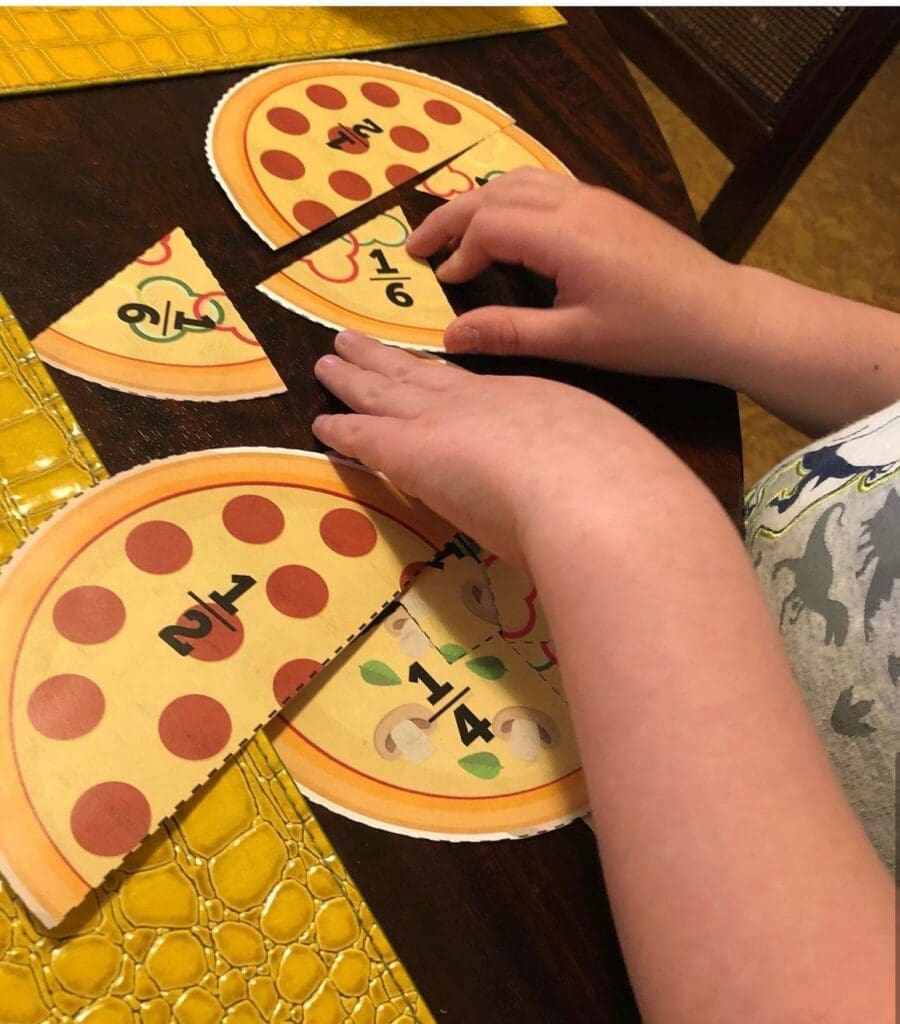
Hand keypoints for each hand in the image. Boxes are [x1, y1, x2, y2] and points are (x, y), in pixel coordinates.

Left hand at [312, 331, 695, 565]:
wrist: (595, 491)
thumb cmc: (615, 483)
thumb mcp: (605, 459)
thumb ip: (584, 470)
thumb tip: (587, 493)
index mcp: (531, 403)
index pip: (475, 389)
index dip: (444, 377)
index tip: (429, 369)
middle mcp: (483, 402)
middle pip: (423, 373)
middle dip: (388, 359)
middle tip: (355, 339)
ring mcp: (445, 422)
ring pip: (387, 392)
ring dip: (356, 377)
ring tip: (328, 358)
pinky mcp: (413, 452)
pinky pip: (366, 435)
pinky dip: (342, 428)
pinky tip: (320, 422)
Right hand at [406, 168, 738, 382]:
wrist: (720, 313)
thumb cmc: (652, 334)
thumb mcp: (576, 341)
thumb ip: (509, 333)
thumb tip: (449, 337)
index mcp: (565, 235)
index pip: (488, 226)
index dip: (457, 254)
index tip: (443, 286)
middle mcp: (576, 203)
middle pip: (494, 193)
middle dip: (450, 217)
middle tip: (415, 246)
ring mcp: (594, 198)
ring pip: (519, 180)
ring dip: (479, 201)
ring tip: (452, 231)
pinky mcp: (607, 205)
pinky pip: (545, 184)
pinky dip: (510, 197)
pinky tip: (505, 223)